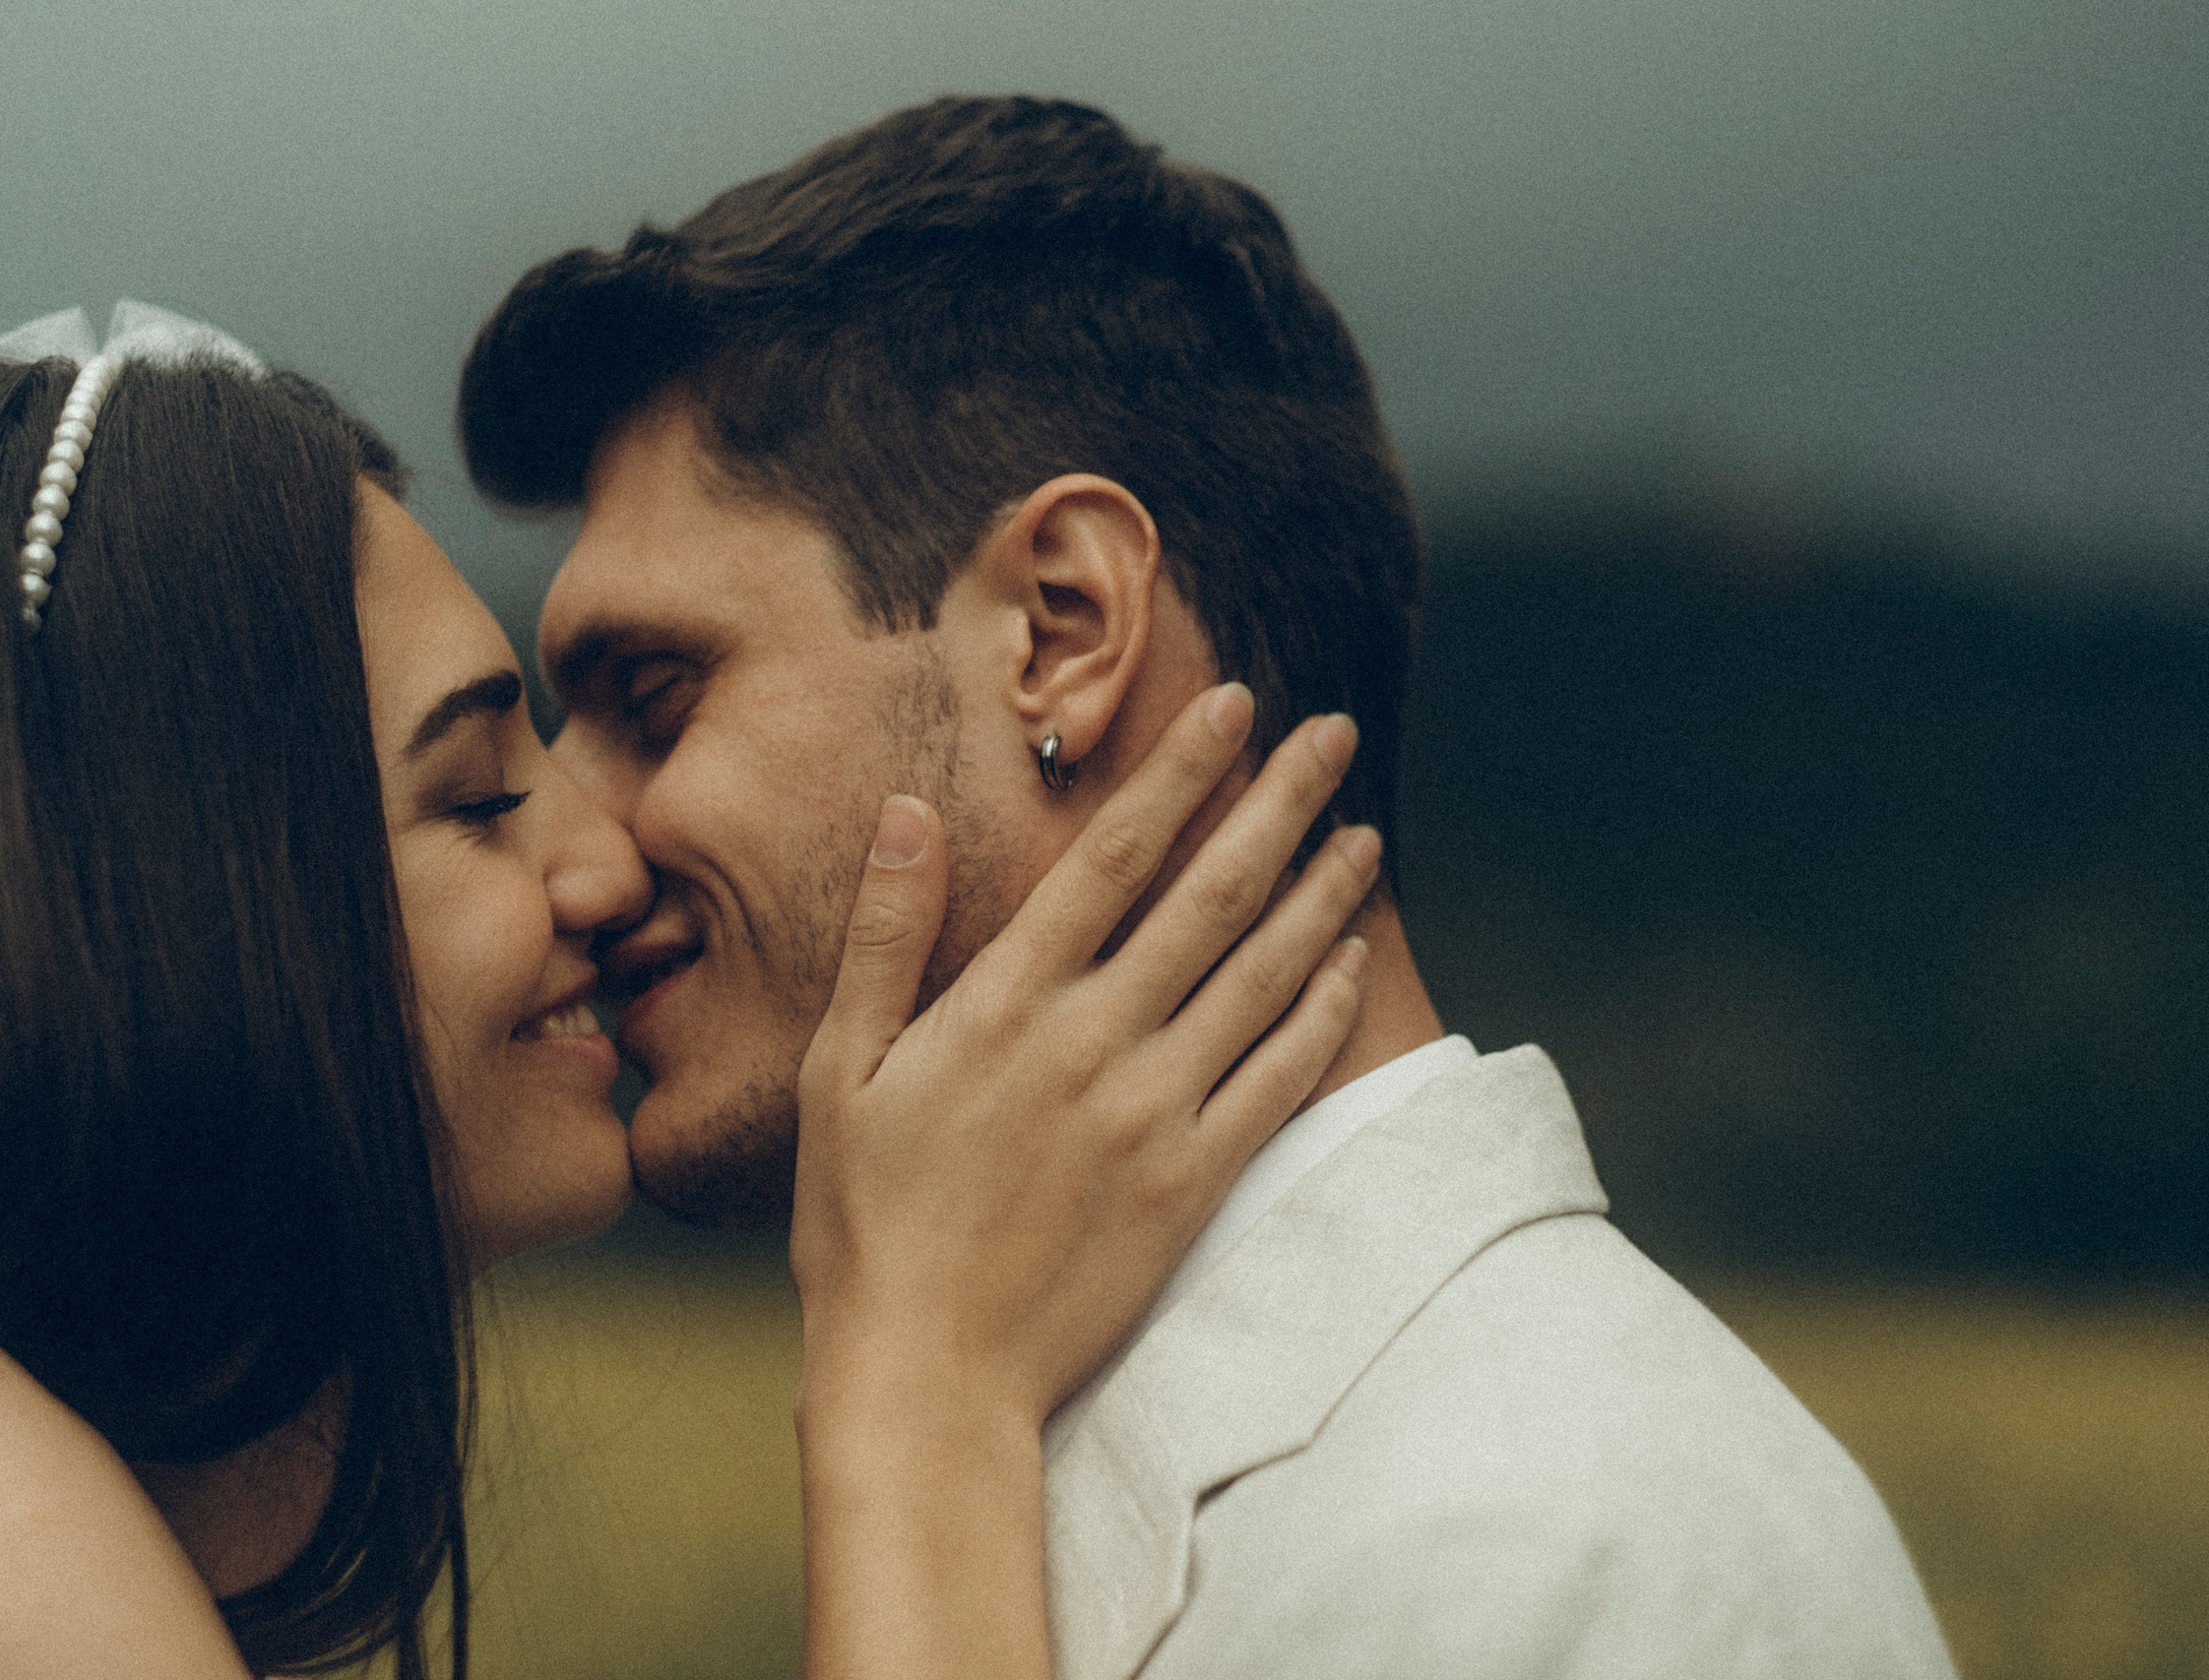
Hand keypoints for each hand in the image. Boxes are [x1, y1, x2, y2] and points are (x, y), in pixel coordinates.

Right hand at [792, 681, 1381, 1427]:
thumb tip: (904, 809)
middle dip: (1279, 804)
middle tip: (1332, 736)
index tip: (1232, 705)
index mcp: (1008, 1002)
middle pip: (1210, 897)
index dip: (1179, 771)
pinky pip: (1277, 1080)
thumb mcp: (843, 1067)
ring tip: (1365, 832)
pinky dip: (1320, 1013)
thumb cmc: (866, 1219)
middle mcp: (1094, 1042)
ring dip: (1320, 895)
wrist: (929, 1371)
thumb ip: (884, 934)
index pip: (1115, 856)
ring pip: (1261, 978)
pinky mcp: (1192, 1184)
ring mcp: (1154, 1114)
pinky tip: (1349, 962)